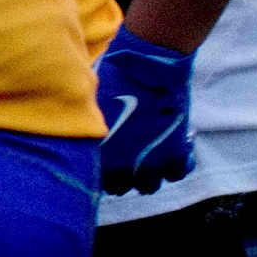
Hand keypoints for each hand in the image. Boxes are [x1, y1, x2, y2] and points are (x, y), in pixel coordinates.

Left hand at [94, 30, 198, 193]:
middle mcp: (122, 165)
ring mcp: (151, 161)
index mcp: (95, 155)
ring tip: (147, 159)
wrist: (146, 69)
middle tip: (125, 161)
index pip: (92, 180)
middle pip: (120, 187)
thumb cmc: (110, 80)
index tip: (101, 163)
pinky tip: (170, 153)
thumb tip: (79, 128)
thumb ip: (86, 127)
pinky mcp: (176, 152)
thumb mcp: (88, 106)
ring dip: (147, 175)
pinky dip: (175, 167)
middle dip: (121, 177)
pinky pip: (177, 173)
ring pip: (148, 186)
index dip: (97, 172)